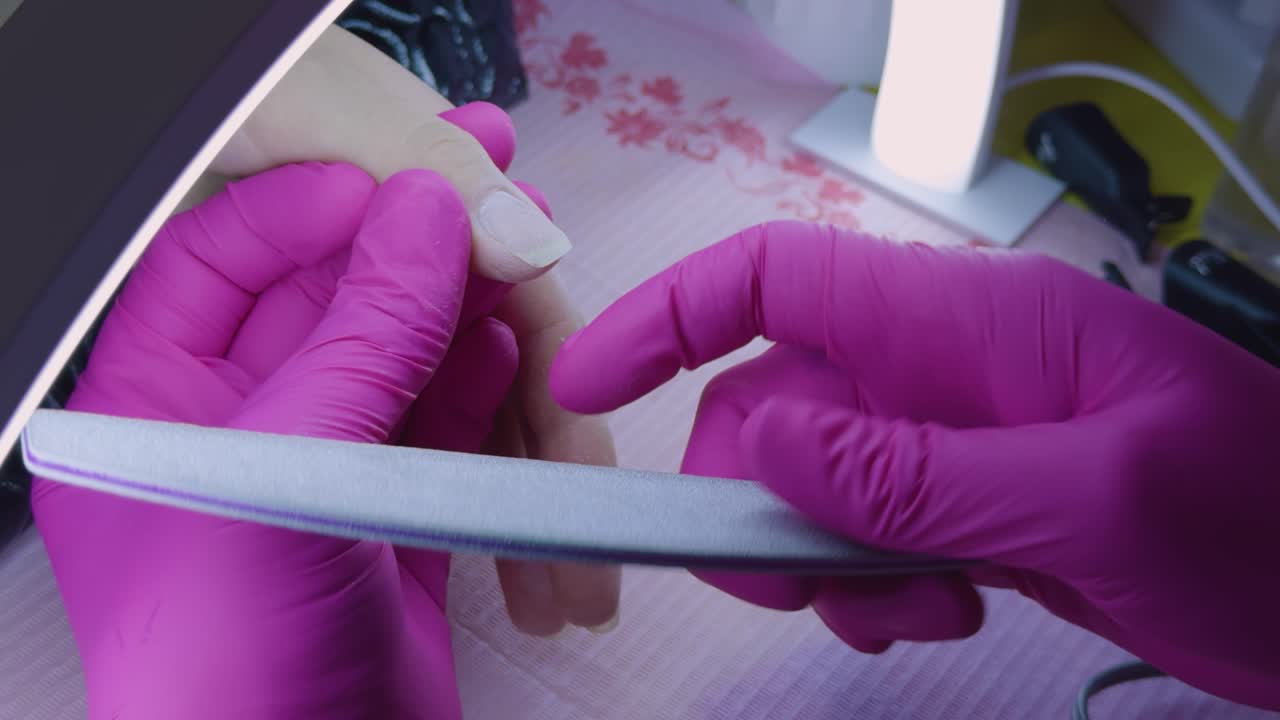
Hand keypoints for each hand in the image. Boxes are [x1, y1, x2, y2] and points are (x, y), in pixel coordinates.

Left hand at [205, 26, 620, 635]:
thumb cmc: (220, 687)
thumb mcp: (280, 483)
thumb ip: (358, 343)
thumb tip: (421, 223)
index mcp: (151, 411)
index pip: (217, 262)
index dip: (305, 208)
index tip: (390, 175)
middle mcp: (232, 435)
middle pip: (324, 300)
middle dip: (405, 241)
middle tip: (480, 179)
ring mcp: (319, 479)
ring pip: (394, 357)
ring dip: (456, 306)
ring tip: (515, 251)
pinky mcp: (391, 524)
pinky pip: (437, 427)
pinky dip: (477, 384)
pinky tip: (506, 345)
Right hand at [550, 221, 1279, 709]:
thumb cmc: (1270, 518)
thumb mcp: (1091, 500)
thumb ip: (918, 477)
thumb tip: (763, 456)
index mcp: (965, 324)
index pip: (776, 279)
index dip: (668, 320)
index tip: (588, 388)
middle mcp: (939, 373)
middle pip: (769, 408)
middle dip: (752, 499)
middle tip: (795, 576)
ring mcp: (947, 446)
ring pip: (805, 490)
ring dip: (824, 562)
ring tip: (918, 604)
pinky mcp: (962, 512)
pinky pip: (860, 542)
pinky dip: (872, 590)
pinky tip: (949, 611)